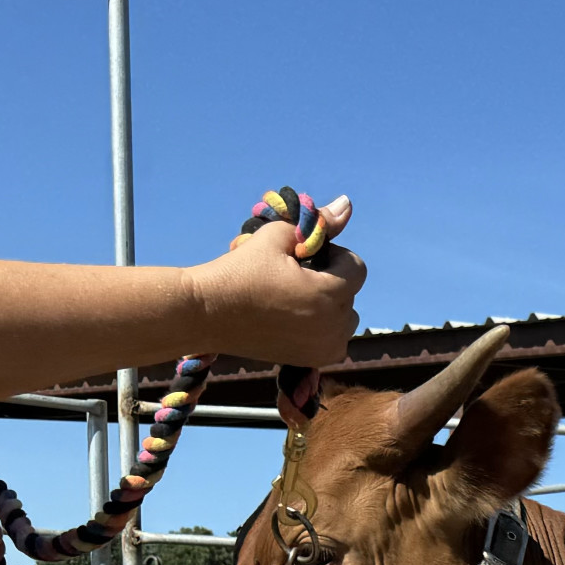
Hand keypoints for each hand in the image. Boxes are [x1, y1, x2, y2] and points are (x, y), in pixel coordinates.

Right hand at [185, 195, 366, 365]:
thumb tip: (346, 203)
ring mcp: (326, 348)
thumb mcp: (276, 237)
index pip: (357, 268)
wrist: (207, 313)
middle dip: (330, 279)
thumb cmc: (239, 270)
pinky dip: (323, 326)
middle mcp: (334, 326)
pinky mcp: (314, 361)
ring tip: (295, 295)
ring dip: (329, 304)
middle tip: (295, 274)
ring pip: (345, 318)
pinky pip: (335, 339)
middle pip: (350, 293)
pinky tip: (294, 316)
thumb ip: (317, 224)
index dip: (335, 255)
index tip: (306, 254)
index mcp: (328, 294)